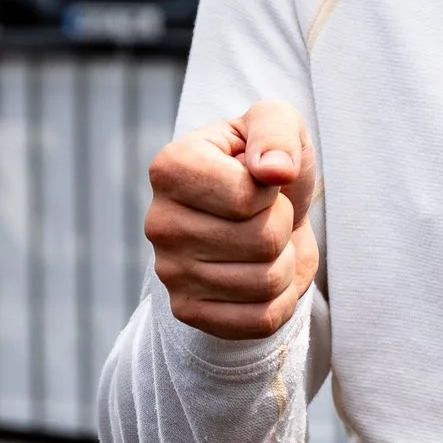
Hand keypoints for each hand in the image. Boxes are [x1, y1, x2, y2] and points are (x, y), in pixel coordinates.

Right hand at [145, 100, 319, 339]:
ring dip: (284, 261)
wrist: (263, 214)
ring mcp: (169, 272)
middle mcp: (158, 222)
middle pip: (262, 241)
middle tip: (266, 214)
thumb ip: (277, 132)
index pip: (245, 197)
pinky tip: (262, 273)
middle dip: (284, 225)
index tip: (262, 179)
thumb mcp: (277, 123)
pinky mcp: (188, 311)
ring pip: (266, 282)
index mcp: (170, 166)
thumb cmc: (265, 163)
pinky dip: (281, 298)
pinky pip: (261, 320)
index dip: (273, 189)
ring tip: (265, 241)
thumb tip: (275, 171)